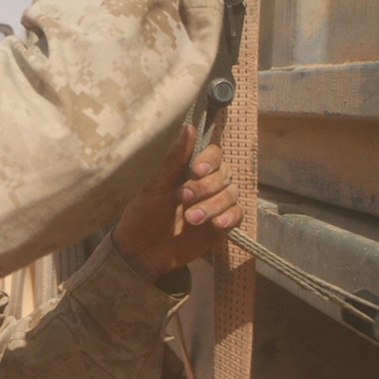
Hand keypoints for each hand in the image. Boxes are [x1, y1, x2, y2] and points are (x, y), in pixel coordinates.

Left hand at [113, 124, 242, 281]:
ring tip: (190, 218)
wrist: (142, 251)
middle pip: (224, 174)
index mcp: (189, 169)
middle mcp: (206, 183)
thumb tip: (188, 127)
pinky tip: (217, 223)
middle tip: (184, 197)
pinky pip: (237, 215)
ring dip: (212, 204)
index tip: (196, 170)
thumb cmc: (144, 213)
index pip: (214, 154)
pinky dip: (229, 217)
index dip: (210, 160)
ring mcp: (215, 203)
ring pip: (231, 194)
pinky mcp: (221, 225)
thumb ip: (174, 159)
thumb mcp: (156, 185)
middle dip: (206, 186)